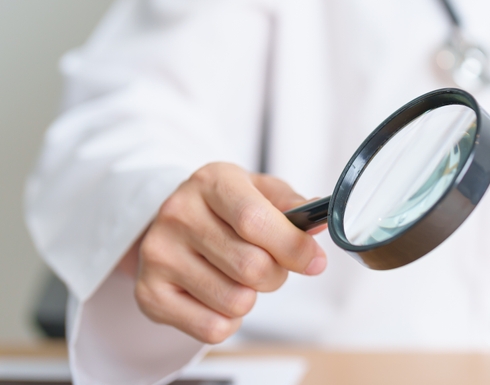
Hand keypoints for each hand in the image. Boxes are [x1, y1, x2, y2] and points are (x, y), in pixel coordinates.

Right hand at [124, 162, 326, 343]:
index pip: (255, 220)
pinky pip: (212, 328)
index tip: (314, 262)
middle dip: (276, 275)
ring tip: (238, 278)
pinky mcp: (149, 294)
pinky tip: (218, 296)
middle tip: (269, 266)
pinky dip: (228, 321)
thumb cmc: (226, 208)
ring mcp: (157, 255)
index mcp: (211, 182)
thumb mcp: (260, 192)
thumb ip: (292, 206)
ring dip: (251, 297)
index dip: (293, 247)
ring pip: (236, 302)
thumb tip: (318, 222)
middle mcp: (177, 214)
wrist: (172, 221)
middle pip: (251, 267)